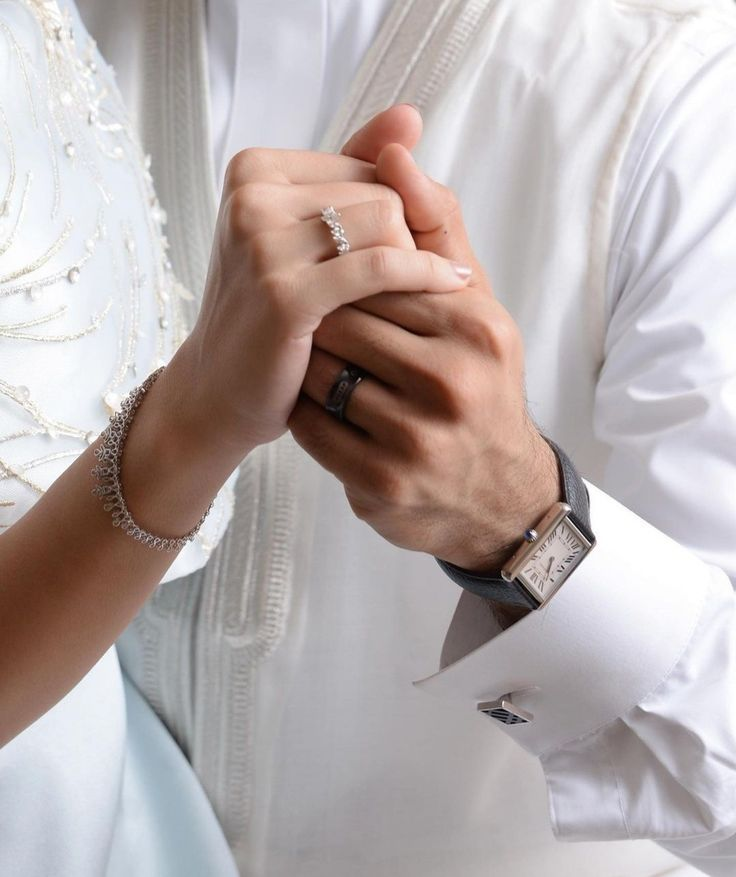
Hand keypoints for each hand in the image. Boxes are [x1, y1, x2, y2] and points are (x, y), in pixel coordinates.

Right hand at [167, 106, 470, 458]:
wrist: (220, 391)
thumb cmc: (270, 317)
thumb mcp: (306, 239)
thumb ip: (353, 175)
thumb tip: (410, 116)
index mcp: (254, 170)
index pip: (365, 167)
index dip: (396, 216)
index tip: (403, 256)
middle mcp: (251, 195)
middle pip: (380, 190)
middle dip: (406, 239)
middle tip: (405, 287)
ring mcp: (261, 241)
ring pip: (385, 220)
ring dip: (412, 261)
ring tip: (406, 298)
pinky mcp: (283, 291)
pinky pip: (381, 265)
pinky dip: (423, 275)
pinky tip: (446, 287)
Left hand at [290, 123, 559, 571]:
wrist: (502, 496)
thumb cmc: (479, 382)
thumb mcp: (475, 303)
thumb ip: (436, 224)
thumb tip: (394, 147)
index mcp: (478, 328)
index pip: (380, 272)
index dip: (346, 274)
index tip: (333, 278)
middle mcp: (454, 384)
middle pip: (344, 322)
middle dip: (324, 317)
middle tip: (318, 320)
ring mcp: (418, 441)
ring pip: (322, 375)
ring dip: (309, 363)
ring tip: (319, 361)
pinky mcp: (384, 485)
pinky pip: (313, 431)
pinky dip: (306, 412)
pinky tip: (320, 407)